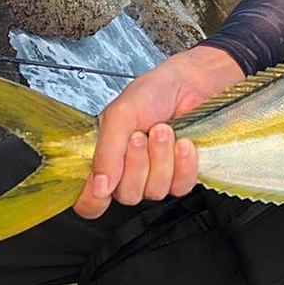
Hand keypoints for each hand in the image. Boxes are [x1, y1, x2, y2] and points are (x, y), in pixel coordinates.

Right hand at [73, 45, 245, 218]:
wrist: (193, 84)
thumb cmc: (155, 93)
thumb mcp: (121, 114)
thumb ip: (106, 151)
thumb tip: (99, 187)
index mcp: (106, 159)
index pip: (90, 201)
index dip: (93, 200)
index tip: (103, 184)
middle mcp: (129, 172)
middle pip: (126, 195)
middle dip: (137, 163)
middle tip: (141, 134)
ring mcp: (157, 175)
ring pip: (155, 191)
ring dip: (161, 157)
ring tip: (164, 129)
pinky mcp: (183, 175)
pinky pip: (180, 187)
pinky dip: (183, 164)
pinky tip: (183, 143)